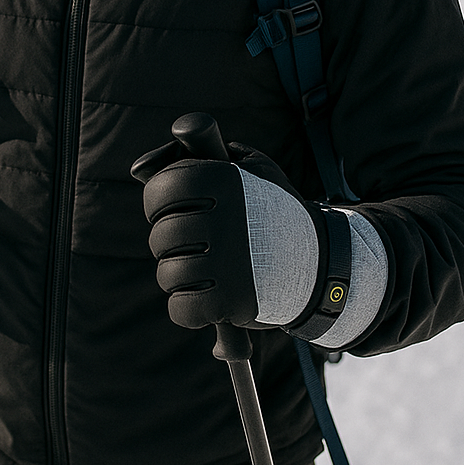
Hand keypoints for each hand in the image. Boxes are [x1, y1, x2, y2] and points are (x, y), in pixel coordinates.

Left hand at [131, 139, 327, 331]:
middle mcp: (224, 217)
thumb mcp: (249, 167)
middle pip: (160, 235)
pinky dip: (187, 309)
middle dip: (168, 243)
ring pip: (167, 274)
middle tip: (192, 244)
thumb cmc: (273, 210)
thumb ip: (199, 155)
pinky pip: (181, 308)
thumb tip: (142, 168)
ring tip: (202, 270)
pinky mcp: (232, 301)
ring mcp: (228, 261)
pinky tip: (205, 298)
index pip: (160, 189)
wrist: (321, 262)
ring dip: (179, 277)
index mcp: (223, 180)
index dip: (157, 202)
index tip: (169, 210)